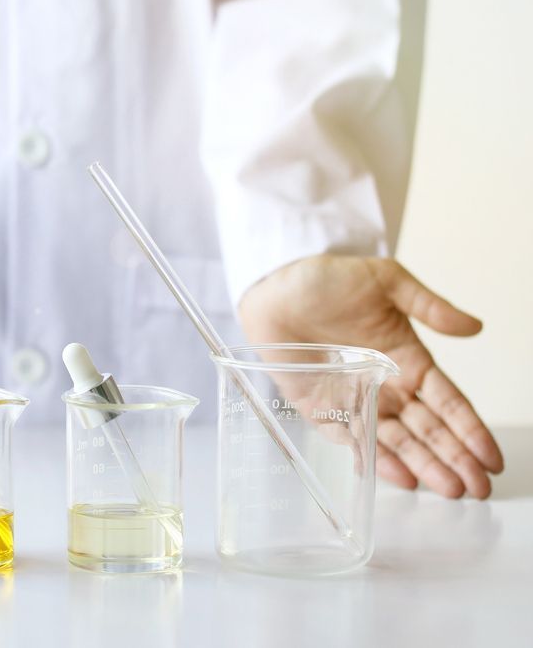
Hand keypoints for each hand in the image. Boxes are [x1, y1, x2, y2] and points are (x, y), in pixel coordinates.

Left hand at [238, 255, 503, 498]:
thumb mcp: (386, 281)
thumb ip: (429, 307)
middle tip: (478, 488)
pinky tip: (399, 478)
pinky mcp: (320, 408)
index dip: (471, 430)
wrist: (276, 284)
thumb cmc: (328, 278)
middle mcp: (386, 386)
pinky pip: (350, 438)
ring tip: (449, 490)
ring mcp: (354, 399)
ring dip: (424, 465)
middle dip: (455, 458)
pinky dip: (373, 459)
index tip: (491, 458)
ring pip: (397, 440)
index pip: (448, 402)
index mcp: (408, 359)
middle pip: (429, 429)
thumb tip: (475, 327)